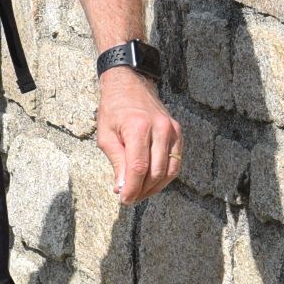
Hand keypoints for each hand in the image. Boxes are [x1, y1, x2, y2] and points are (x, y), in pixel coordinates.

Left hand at [96, 68, 180, 203]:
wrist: (129, 84)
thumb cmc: (113, 109)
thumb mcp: (106, 135)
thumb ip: (117, 162)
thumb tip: (123, 188)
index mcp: (138, 128)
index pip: (138, 168)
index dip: (132, 188)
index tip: (124, 200)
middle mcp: (159, 128)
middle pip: (155, 172)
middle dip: (142, 190)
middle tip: (129, 198)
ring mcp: (172, 130)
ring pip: (169, 170)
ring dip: (155, 187)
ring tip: (140, 193)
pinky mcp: (178, 132)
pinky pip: (176, 161)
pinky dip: (165, 176)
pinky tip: (152, 181)